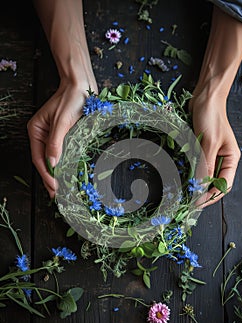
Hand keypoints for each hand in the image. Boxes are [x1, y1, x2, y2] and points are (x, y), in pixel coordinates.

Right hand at [27, 81, 95, 197]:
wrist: (81, 84)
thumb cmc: (71, 99)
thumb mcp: (62, 121)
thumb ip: (56, 143)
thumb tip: (52, 164)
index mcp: (36, 130)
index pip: (39, 158)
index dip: (46, 175)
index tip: (54, 188)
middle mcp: (42, 134)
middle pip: (44, 161)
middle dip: (50, 178)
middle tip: (56, 195)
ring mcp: (52, 135)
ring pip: (52, 159)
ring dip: (56, 174)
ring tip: (61, 189)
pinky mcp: (64, 135)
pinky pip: (61, 153)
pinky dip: (63, 165)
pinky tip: (67, 174)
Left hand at [189, 90, 240, 206]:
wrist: (205, 97)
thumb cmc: (210, 116)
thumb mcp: (208, 143)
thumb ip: (205, 165)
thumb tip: (200, 187)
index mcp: (231, 159)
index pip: (224, 185)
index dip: (211, 196)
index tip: (197, 203)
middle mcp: (223, 159)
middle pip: (215, 183)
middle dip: (204, 194)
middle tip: (189, 202)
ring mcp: (212, 155)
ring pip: (205, 177)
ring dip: (196, 185)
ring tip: (185, 194)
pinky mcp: (201, 150)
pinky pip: (197, 167)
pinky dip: (191, 174)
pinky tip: (183, 179)